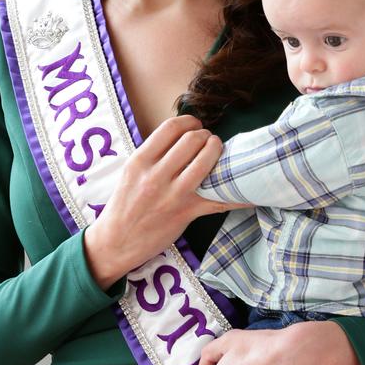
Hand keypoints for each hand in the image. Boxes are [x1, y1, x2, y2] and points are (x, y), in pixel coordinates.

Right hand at [84, 115, 222, 288]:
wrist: (115, 242)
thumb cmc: (124, 205)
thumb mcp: (131, 173)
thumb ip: (154, 155)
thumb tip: (182, 136)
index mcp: (140, 161)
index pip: (171, 128)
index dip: (190, 122)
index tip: (196, 126)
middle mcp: (156, 176)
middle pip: (192, 141)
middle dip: (206, 136)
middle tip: (209, 141)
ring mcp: (172, 195)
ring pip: (205, 162)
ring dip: (217, 152)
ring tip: (218, 153)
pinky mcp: (186, 212)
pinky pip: (218, 200)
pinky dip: (237, 195)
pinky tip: (249, 190)